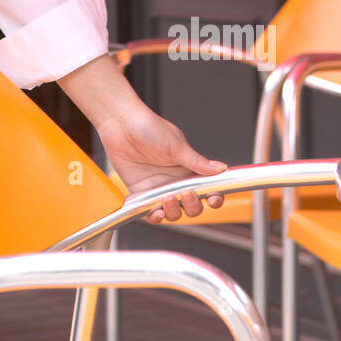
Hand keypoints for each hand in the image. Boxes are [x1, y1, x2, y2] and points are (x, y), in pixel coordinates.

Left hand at [99, 105, 227, 223]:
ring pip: (174, 213)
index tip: (212, 199)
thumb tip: (220, 169)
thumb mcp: (175, 145)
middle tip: (185, 193)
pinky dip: (155, 216)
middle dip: (192, 205)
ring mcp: (159, 188)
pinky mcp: (142, 193)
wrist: (120, 124)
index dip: (213, 198)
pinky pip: (151, 212)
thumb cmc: (148, 127)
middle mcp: (176, 181)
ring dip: (174, 211)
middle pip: (192, 206)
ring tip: (167, 198)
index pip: (208, 189)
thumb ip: (196, 161)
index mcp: (189, 169)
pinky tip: (156, 211)